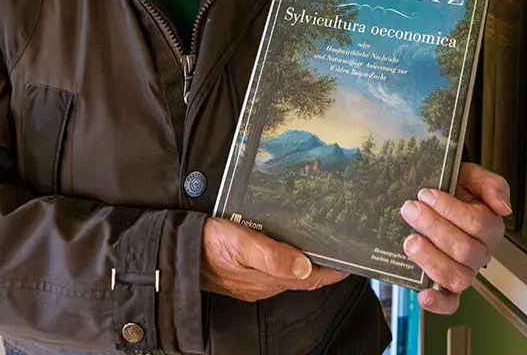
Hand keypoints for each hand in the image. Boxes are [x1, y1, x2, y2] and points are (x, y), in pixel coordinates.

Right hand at [201, 217, 348, 301]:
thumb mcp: (242, 244)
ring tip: (318, 243)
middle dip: (321, 264)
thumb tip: (305, 267)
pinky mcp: (240, 271)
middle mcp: (263, 283)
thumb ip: (273, 256)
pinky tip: (285, 243)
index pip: (310, 279)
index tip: (351, 262)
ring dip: (304, 260)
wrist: (174, 251)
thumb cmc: (207, 243)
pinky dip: (285, 257)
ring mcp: (252, 279)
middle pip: (302, 276)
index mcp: (267, 278)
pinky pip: (271, 267)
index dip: (333, 271)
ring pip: (287, 271)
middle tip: (338, 246)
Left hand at [399, 162, 509, 313]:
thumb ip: (490, 184)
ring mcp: (464, 271)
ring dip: (431, 258)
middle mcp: (479, 253)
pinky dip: (438, 303)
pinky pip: (450, 303)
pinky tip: (424, 294)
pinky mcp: (447, 287)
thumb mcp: (469, 175)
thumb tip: (503, 206)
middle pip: (465, 249)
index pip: (477, 223)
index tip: (426, 194)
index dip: (450, 209)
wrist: (426, 199)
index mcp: (489, 226)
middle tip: (411, 209)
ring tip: (410, 240)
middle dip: (433, 227)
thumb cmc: (451, 188)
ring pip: (457, 277)